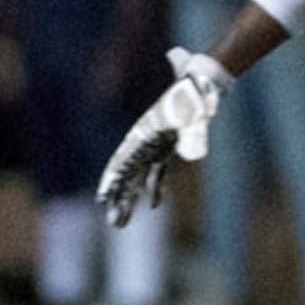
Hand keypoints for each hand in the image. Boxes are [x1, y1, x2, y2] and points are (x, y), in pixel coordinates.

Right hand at [98, 48, 231, 226]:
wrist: (201, 81)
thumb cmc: (193, 89)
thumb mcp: (190, 96)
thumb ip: (188, 113)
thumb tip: (182, 83)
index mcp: (146, 131)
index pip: (124, 159)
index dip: (113, 179)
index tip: (103, 197)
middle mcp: (146, 140)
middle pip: (128, 174)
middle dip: (120, 198)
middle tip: (114, 222)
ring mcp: (156, 145)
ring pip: (139, 178)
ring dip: (131, 200)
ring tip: (122, 222)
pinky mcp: (168, 148)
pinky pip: (158, 172)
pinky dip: (155, 188)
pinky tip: (152, 205)